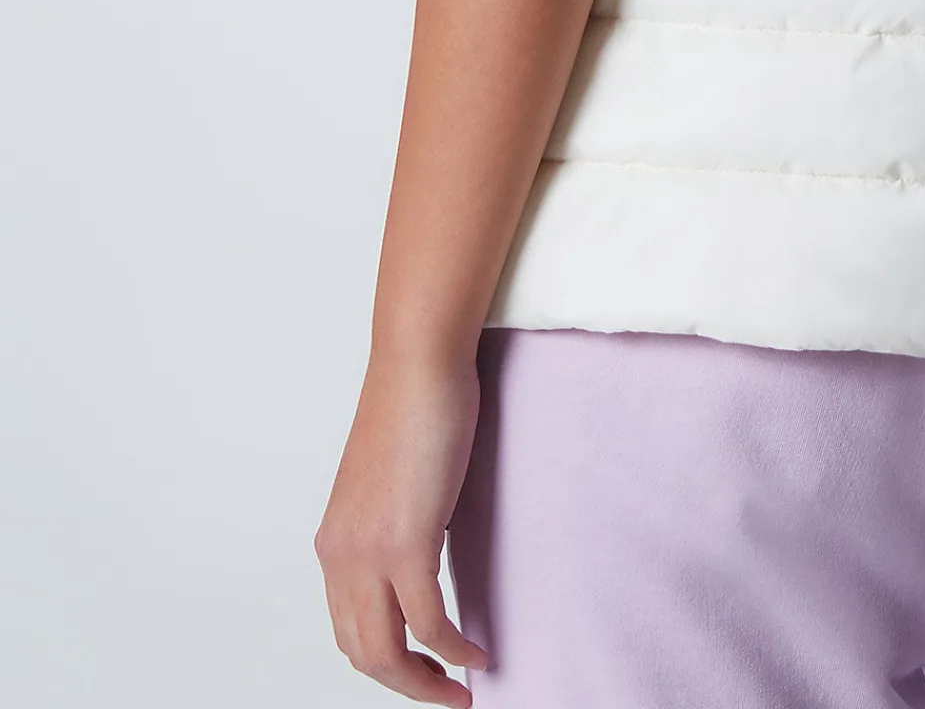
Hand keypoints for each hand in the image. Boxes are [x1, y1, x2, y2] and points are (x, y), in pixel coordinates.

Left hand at [315, 352, 490, 701]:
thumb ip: (396, 522)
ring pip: (387, 653)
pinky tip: (477, 652)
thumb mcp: (392, 481)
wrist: (418, 361)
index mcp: (335, 542)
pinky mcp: (406, 542)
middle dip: (406, 685)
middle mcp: (340, 555)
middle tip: (446, 693)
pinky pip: (429, 623)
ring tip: (462, 687)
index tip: (423, 669)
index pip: (348, 628)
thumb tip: (425, 548)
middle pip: (363, 653)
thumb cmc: (415, 403)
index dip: (386, 660)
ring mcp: (369, 552)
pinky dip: (454, 648)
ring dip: (425, 681)